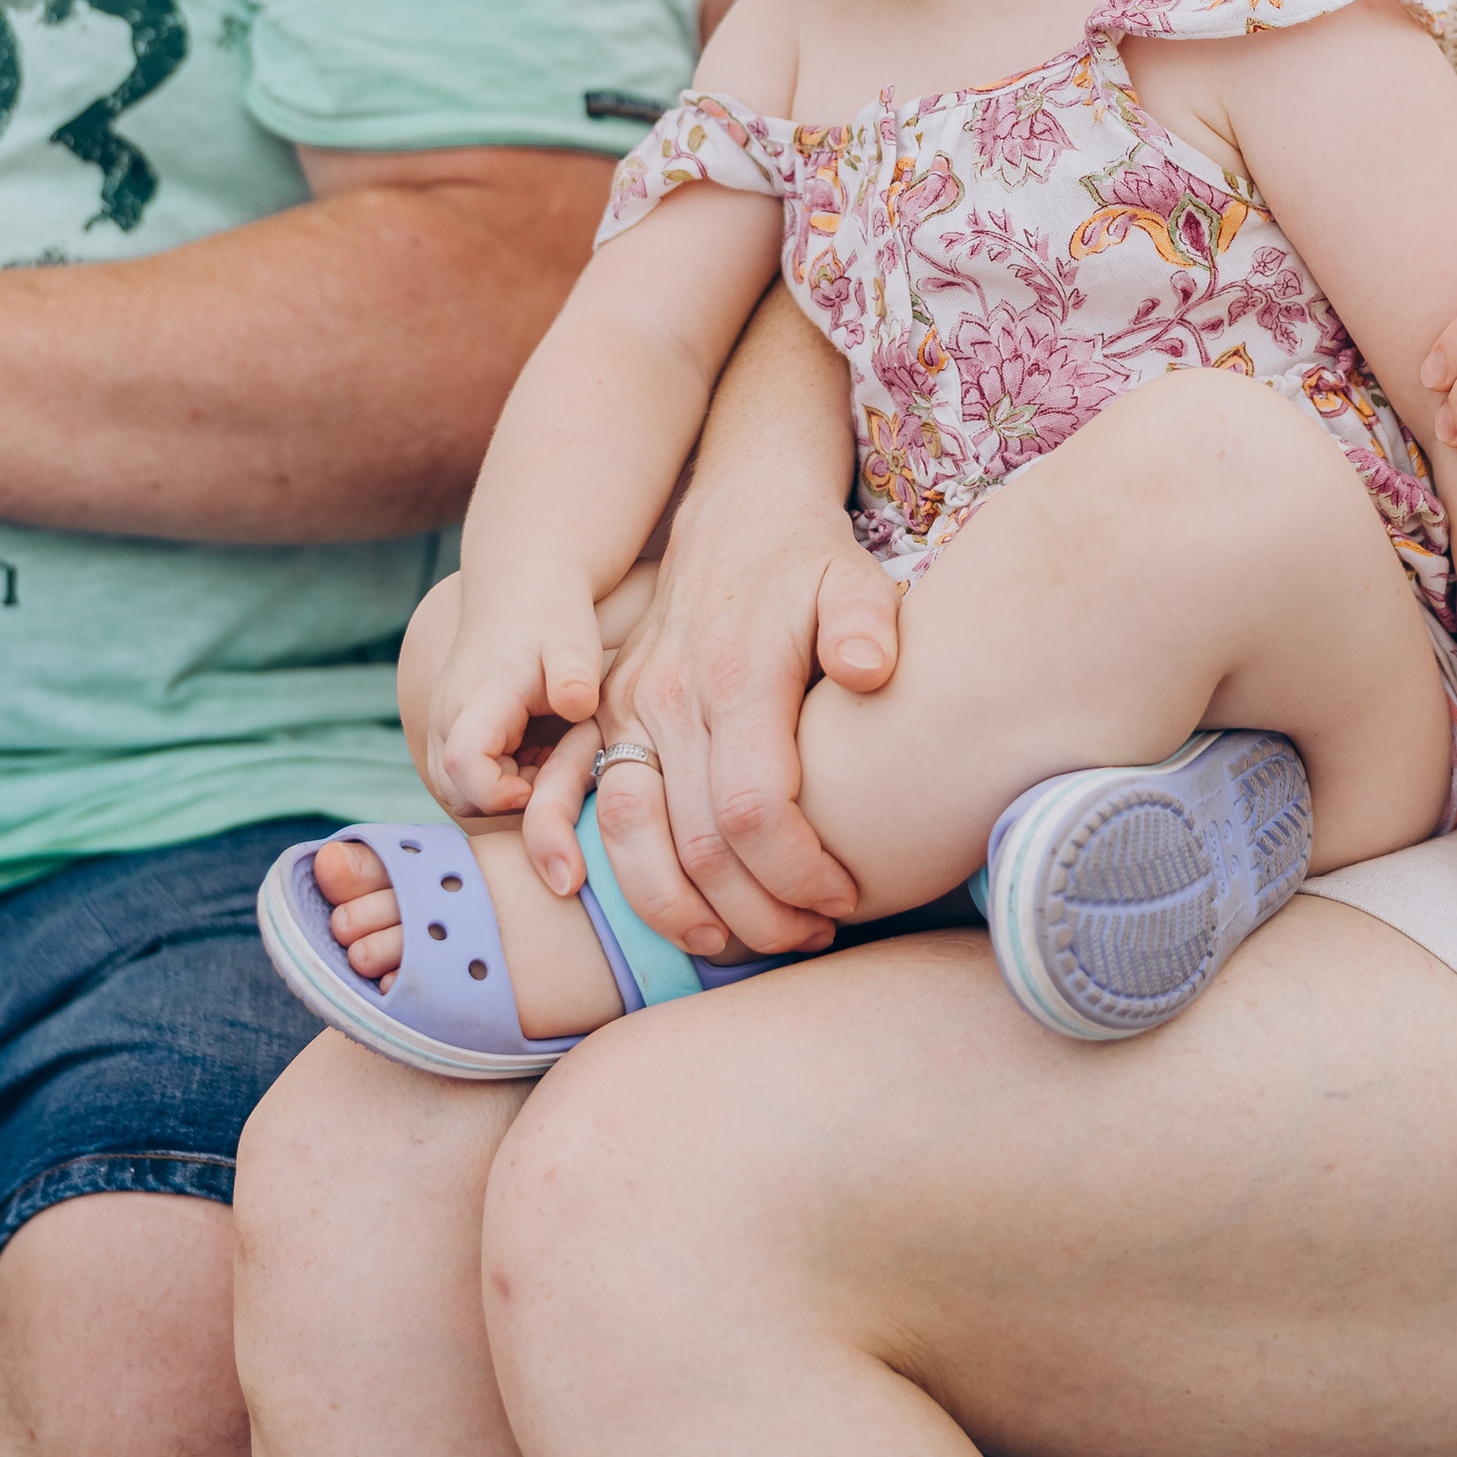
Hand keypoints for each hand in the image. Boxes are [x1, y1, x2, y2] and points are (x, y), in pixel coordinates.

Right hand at [419, 564, 607, 818]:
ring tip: (552, 757)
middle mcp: (449, 716)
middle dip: (507, 802)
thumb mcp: (573, 639)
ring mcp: (445, 725)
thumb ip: (575, 675)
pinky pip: (465, 777)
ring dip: (505, 792)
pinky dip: (503, 780)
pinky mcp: (453, 730)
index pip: (463, 765)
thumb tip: (577, 705)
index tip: (539, 787)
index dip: (498, 792)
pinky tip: (543, 751)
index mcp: (478, 699)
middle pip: (457, 792)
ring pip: (459, 790)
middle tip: (557, 772)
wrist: (520, 582)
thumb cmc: (553, 612)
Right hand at [519, 487, 903, 957]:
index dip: (800, 871)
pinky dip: (603, 868)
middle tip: (813, 936)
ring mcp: (626, 708)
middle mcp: (668, 697)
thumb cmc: (810, 559)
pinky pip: (586, 806)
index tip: (845, 896)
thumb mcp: (854, 575)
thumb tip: (870, 670)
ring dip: (682, 912)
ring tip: (745, 943)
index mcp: (737, 674)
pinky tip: (639, 907)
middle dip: (758, 912)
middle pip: (699, 844)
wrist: (739, 512)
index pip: (755, 808)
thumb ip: (866, 620)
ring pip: (631, 839)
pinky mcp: (604, 717)